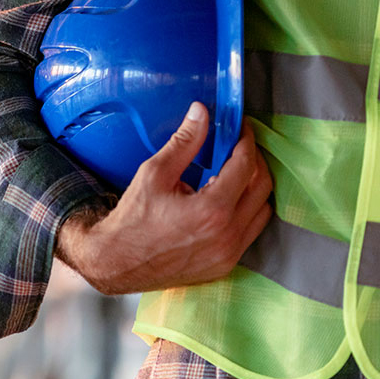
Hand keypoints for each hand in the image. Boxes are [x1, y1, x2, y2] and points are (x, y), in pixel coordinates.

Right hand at [55, 102, 272, 294]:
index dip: (246, 140)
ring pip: (262, 210)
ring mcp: (229, 254)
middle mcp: (227, 235)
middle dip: (255, 160)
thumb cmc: (132, 219)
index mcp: (212, 210)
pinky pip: (250, 231)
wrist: (116, 264)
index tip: (241, 128)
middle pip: (263, 186)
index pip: (245, 164)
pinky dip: (246, 210)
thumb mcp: (155, 173)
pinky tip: (225, 199)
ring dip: (254, 186)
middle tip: (240, 146)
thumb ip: (184, 141)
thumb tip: (201, 112)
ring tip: (234, 172)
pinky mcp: (224, 266)